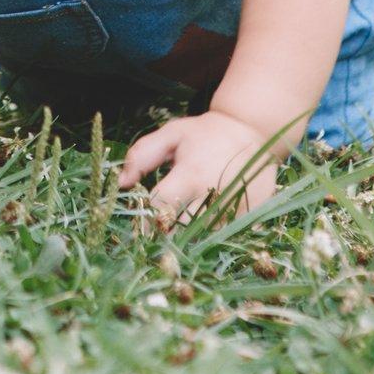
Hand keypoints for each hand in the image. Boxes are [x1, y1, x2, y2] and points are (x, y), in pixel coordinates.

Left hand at [117, 110, 280, 226]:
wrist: (253, 132)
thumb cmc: (205, 134)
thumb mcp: (172, 134)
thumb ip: (143, 154)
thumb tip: (120, 182)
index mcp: (190, 174)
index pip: (160, 207)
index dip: (145, 220)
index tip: (138, 228)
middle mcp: (212, 195)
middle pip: (181, 229)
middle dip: (165, 236)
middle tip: (154, 240)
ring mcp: (234, 208)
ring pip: (204, 238)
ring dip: (188, 240)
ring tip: (176, 241)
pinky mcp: (250, 216)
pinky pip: (225, 236)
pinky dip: (211, 239)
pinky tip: (202, 234)